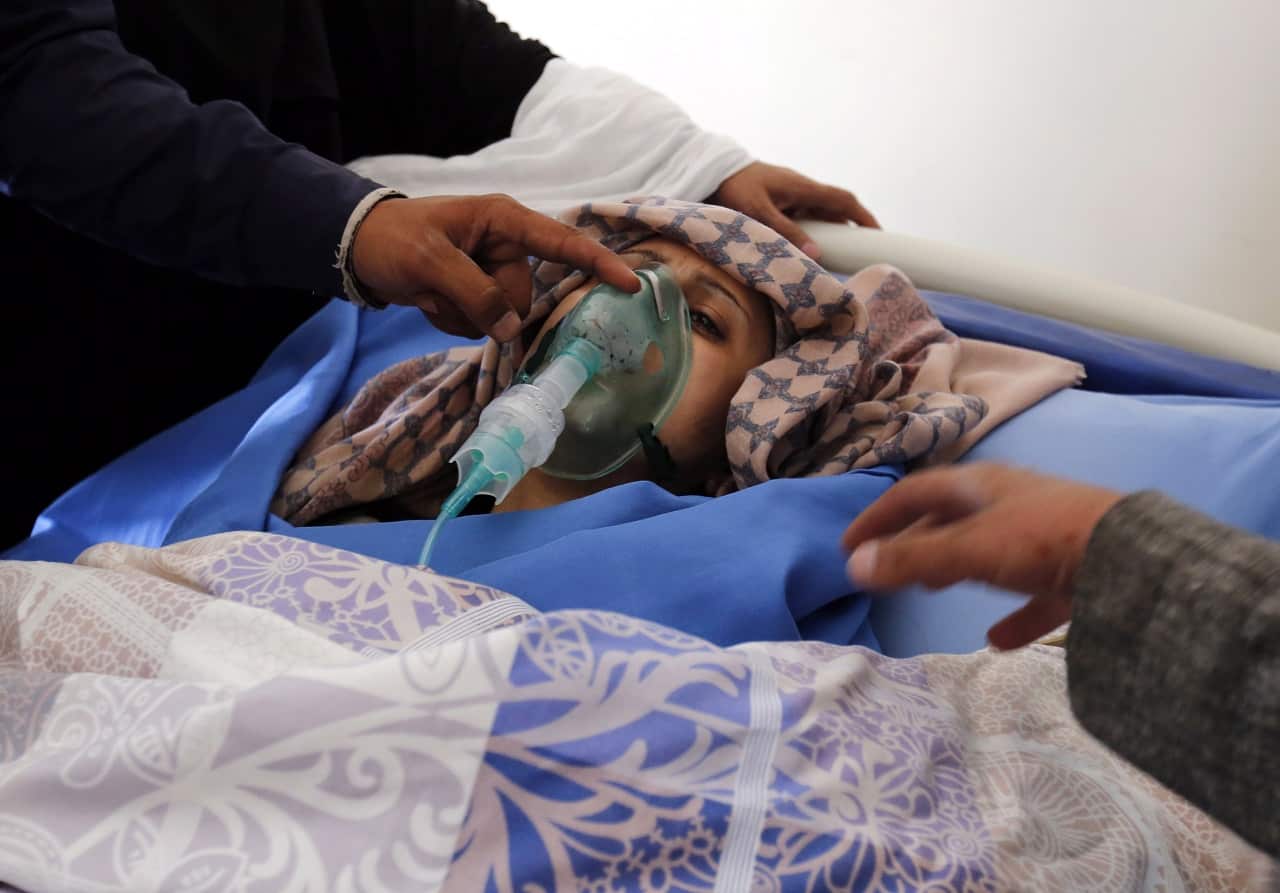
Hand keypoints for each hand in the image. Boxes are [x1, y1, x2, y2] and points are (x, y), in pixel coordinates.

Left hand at [351, 194, 639, 340]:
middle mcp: (505, 245)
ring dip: (464, 315)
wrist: (357, 248)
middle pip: (523, 296)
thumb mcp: (430, 262)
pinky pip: (483, 323)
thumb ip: (476, 294)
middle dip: (485, 305)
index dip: (598, 263)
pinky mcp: (478, 293)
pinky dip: (455, 320)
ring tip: (431, 293)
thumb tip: (512, 328)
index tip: (631, 284)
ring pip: (503, 316)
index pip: (561, 243)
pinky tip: (431, 301)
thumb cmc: (393, 240)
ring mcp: (492, 271)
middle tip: (442, 290)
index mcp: (503, 220)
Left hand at [709, 161, 879, 260]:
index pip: (843, 201)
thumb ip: (786, 232)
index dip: (863, 217)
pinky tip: (805, 251)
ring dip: (828, 234)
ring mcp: (789, 195)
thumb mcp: (758, 212)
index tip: (878, 236)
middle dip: (849, 230)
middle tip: (859, 255)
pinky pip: (801, 218)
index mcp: (802, 187)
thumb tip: (817, 255)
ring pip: (818, 215)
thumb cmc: (732, 187)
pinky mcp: (777, 201)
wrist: (708, 170)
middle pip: (834, 209)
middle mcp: (800, 189)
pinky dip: (810, 233)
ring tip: (835, 259)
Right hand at [840, 463, 1123, 649]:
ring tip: (929, 590)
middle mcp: (1009, 503)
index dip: (878, 516)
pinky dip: (1010, 615)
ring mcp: (1043, 537)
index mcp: (981, 485)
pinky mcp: (1072, 573)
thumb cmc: (1042, 541)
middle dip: (914, 539)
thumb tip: (853, 566)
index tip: (849, 545)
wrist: (1133, 561)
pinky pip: (1031, 594)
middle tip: (886, 567)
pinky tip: (997, 640)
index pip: (915, 492)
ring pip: (986, 550)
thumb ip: (912, 560)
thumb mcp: (968, 550)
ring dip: (954, 567)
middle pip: (949, 517)